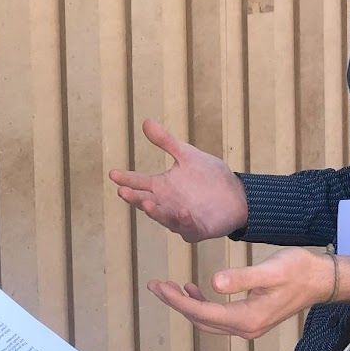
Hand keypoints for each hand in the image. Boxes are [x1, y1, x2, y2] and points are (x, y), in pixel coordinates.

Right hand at [109, 119, 248, 241]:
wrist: (236, 193)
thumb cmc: (209, 176)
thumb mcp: (187, 155)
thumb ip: (166, 142)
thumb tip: (145, 122)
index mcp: (162, 186)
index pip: (139, 182)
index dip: (126, 179)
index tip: (113, 173)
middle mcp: (167, 204)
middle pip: (146, 201)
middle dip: (134, 198)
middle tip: (123, 191)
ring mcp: (180, 218)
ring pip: (163, 217)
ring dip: (155, 212)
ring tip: (146, 203)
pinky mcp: (197, 229)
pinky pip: (188, 228)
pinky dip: (184, 221)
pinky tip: (183, 212)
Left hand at [146, 248, 349, 339]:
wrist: (323, 279)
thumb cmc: (300, 270)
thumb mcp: (271, 270)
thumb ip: (242, 278)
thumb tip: (213, 283)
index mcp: (248, 318)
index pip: (203, 312)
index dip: (178, 301)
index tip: (159, 287)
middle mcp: (246, 328)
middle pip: (201, 319)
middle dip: (176, 303)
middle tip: (155, 286)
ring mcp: (249, 326)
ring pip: (208, 320)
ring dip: (187, 305)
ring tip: (168, 287)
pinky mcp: (252, 318)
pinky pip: (219, 317)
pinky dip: (202, 305)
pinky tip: (195, 288)